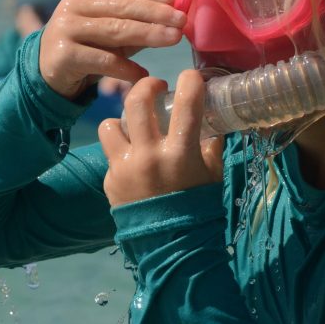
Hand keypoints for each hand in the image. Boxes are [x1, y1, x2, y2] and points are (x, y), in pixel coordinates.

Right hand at [39, 0, 186, 100]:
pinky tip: (144, 74)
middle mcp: (73, 5)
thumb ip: (136, 22)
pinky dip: (127, 68)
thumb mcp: (110, 31)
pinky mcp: (64, 55)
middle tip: (182, 21)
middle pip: (122, 6)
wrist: (48, 74)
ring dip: (149, 34)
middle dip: (156, 13)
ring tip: (173, 39)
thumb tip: (175, 18)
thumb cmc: (86, 48)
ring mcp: (66, 28)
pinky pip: (104, 60)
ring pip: (116, 30)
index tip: (175, 0)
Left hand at [98, 70, 224, 206]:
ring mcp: (125, 167)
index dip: (190, 81)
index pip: (187, 103)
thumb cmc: (198, 208)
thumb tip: (215, 118)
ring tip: (135, 124)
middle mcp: (149, 156)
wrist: (172, 246)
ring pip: (111, 123)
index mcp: (180, 154)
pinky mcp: (110, 180)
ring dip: (124, 119)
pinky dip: (121, 149)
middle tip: (156, 87)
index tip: (191, 77)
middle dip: (147, 85)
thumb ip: (211, 145)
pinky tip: (133, 158)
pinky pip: (110, 152)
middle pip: (137, 101)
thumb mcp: (212, 175)